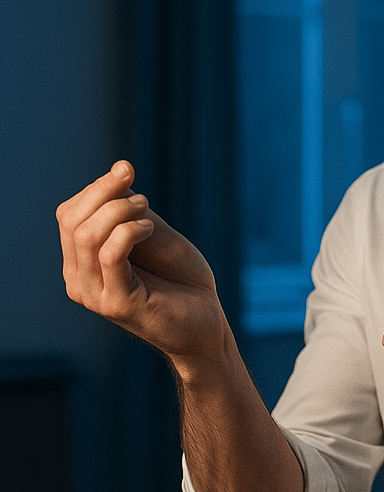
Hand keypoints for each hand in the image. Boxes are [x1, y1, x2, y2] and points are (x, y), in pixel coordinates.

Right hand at [57, 160, 225, 361]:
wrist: (207, 322)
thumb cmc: (180, 278)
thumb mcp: (153, 234)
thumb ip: (130, 210)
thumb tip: (117, 174)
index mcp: (81, 262)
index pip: (69, 215)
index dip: (97, 188)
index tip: (126, 169)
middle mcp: (79, 280)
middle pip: (72, 222)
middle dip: (105, 194)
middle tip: (144, 195)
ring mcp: (95, 295)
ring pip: (87, 236)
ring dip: (120, 211)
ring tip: (148, 212)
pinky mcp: (117, 304)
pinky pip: (110, 256)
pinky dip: (129, 232)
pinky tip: (149, 229)